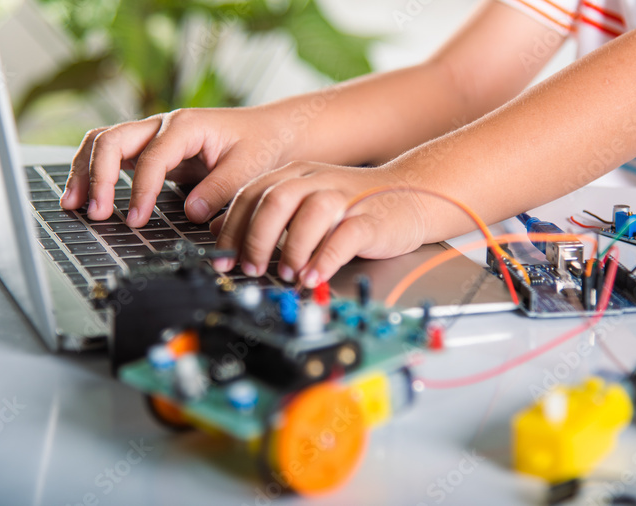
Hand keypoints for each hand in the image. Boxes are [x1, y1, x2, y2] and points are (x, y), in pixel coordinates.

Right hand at [60, 107, 292, 226]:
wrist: (269, 132)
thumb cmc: (260, 145)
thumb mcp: (250, 167)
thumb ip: (221, 188)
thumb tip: (191, 212)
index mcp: (186, 126)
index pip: (151, 158)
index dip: (140, 191)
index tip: (136, 220)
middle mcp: (162, 125)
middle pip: (113, 140)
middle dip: (98, 176)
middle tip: (96, 213)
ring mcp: (152, 135)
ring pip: (103, 142)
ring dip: (85, 171)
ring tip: (73, 204)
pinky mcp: (149, 149)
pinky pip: (111, 154)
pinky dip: (93, 172)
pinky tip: (85, 196)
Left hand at [212, 162, 427, 286]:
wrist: (413, 194)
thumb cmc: (354, 204)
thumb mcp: (303, 201)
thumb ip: (265, 212)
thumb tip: (222, 230)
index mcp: (295, 175)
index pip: (251, 195)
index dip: (233, 230)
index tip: (224, 261)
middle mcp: (317, 181)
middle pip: (275, 200)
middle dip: (256, 239)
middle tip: (252, 268)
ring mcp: (346, 198)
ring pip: (310, 213)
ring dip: (292, 248)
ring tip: (287, 273)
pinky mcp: (371, 219)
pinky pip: (345, 236)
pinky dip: (325, 258)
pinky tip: (314, 276)